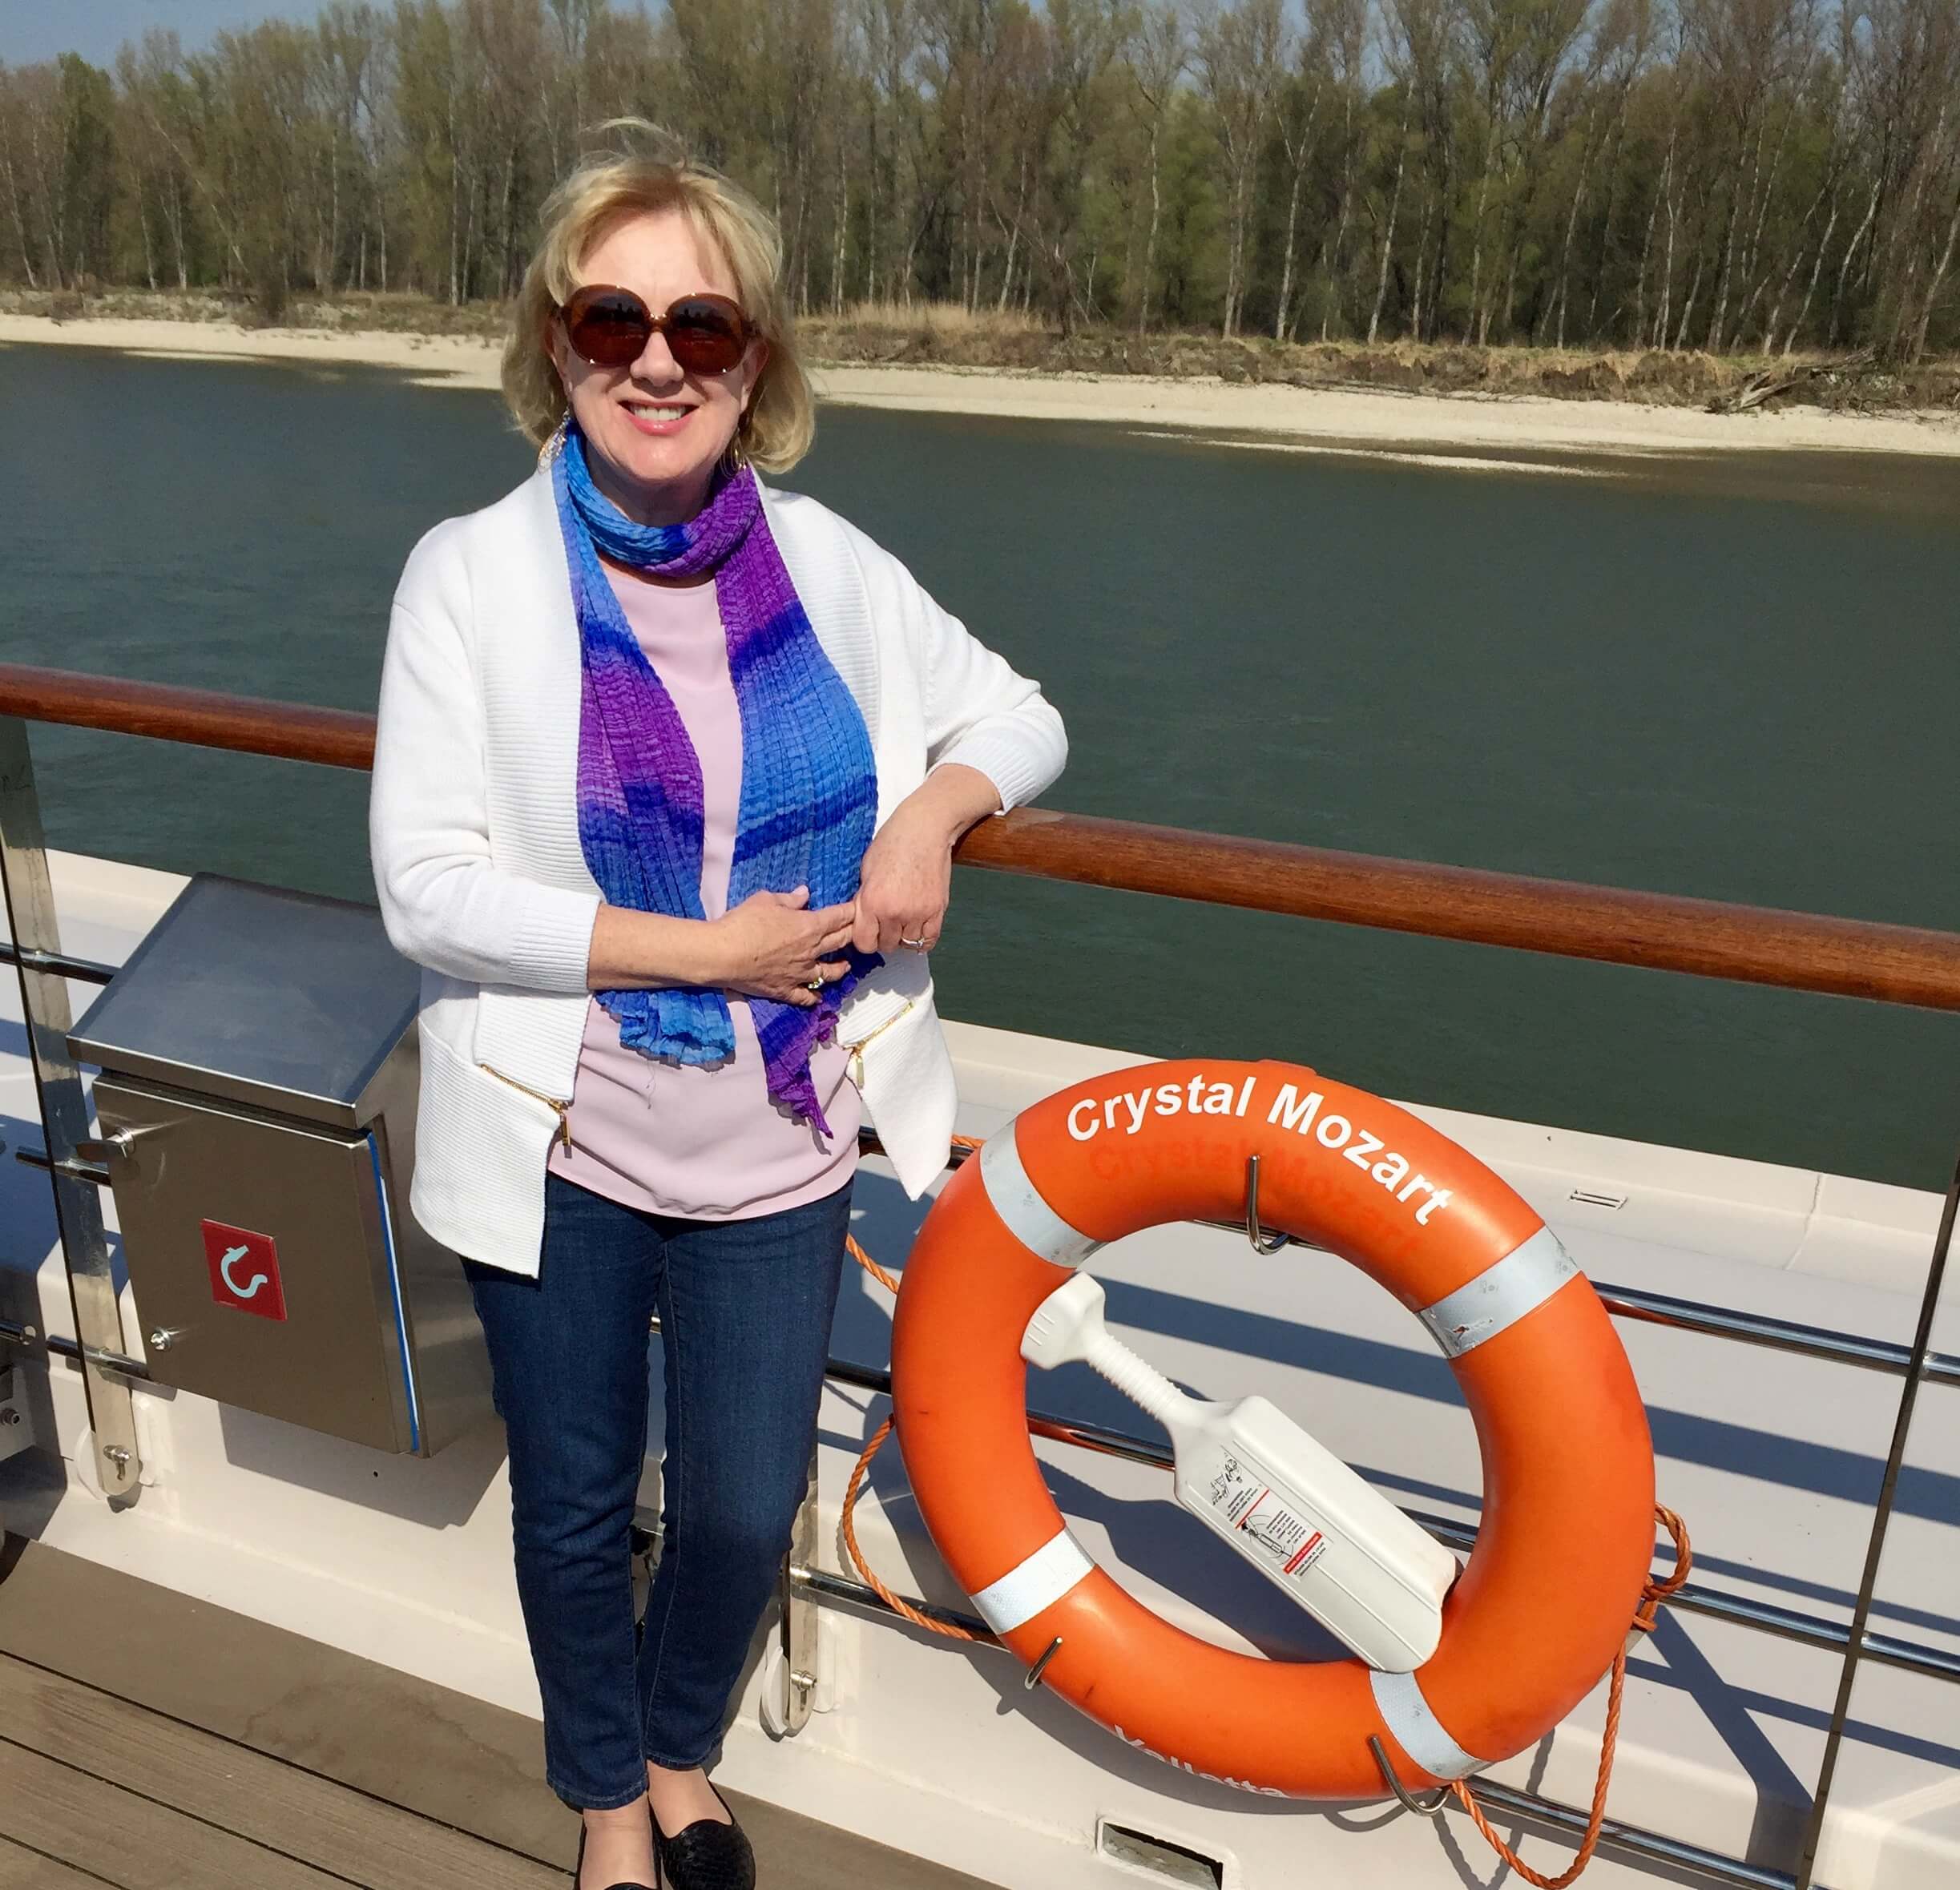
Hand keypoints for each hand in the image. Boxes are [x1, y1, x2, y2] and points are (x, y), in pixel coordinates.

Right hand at [711, 887, 855, 1007]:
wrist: (723, 954)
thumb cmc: (743, 922)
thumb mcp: (766, 900)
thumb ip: (790, 899)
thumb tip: (805, 894)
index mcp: (809, 926)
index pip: (840, 917)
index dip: (851, 911)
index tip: (859, 909)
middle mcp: (811, 951)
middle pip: (841, 942)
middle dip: (852, 935)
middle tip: (859, 933)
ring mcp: (800, 973)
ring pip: (829, 973)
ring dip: (840, 968)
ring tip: (845, 966)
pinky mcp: (785, 990)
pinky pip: (806, 996)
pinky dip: (814, 997)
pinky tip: (819, 997)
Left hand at [852, 809, 953, 954]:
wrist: (925, 829)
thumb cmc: (892, 842)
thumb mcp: (866, 870)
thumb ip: (863, 898)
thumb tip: (862, 919)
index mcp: (871, 902)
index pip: (864, 943)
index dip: (865, 939)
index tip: (868, 931)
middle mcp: (894, 913)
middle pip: (887, 945)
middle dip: (884, 937)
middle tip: (886, 921)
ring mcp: (918, 914)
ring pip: (908, 944)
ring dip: (904, 936)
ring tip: (903, 920)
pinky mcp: (937, 910)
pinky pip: (929, 940)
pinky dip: (923, 938)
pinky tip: (917, 927)